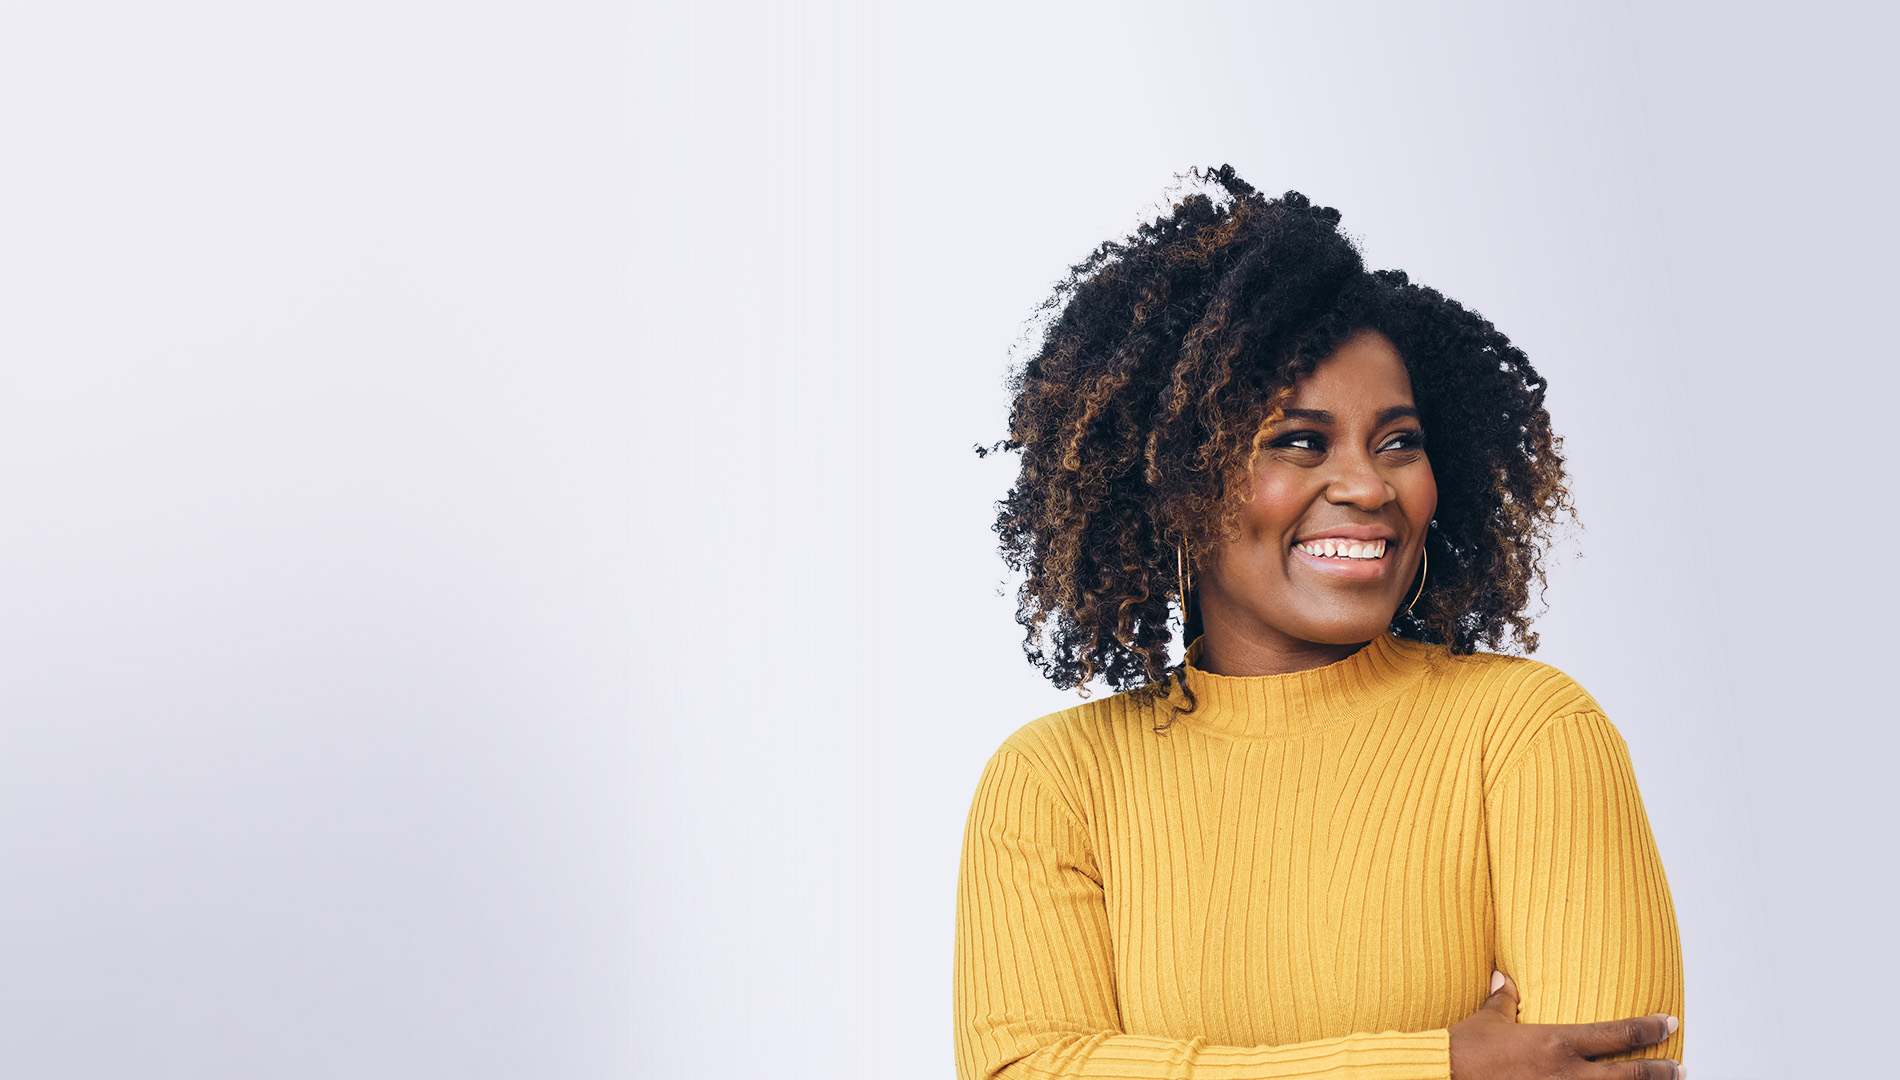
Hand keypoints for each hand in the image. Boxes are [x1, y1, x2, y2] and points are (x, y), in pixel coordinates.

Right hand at [1448, 970, 1681, 1079]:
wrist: (1445, 1075)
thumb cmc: (1466, 1049)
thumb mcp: (1488, 1020)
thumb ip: (1504, 999)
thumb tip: (1504, 978)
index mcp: (1557, 1042)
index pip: (1617, 1033)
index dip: (1649, 1028)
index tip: (1669, 1023)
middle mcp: (1568, 1073)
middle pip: (1630, 1074)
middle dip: (1661, 1072)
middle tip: (1680, 1068)